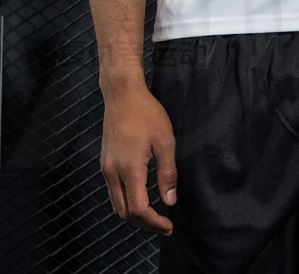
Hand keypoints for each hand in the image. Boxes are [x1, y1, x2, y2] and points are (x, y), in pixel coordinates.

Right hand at [100, 80, 177, 234]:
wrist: (122, 95)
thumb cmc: (147, 114)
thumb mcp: (165, 141)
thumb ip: (167, 173)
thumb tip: (170, 200)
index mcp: (129, 169)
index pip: (138, 209)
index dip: (153, 222)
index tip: (169, 226)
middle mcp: (112, 174)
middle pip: (124, 213)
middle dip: (144, 224)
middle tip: (164, 226)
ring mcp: (106, 169)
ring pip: (116, 205)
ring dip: (134, 216)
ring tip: (155, 217)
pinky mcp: (105, 164)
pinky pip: (113, 193)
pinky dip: (126, 203)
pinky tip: (141, 199)